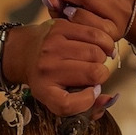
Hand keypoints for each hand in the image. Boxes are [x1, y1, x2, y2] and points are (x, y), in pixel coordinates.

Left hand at [4, 17, 118, 118]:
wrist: (26, 51)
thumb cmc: (49, 77)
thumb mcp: (61, 97)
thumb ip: (88, 107)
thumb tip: (109, 99)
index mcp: (43, 90)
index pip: (68, 103)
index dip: (87, 100)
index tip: (90, 93)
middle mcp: (46, 67)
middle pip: (93, 73)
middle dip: (101, 75)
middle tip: (94, 73)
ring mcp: (53, 45)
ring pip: (97, 52)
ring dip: (103, 57)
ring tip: (96, 59)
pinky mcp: (60, 27)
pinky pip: (95, 34)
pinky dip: (103, 41)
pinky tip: (99, 45)